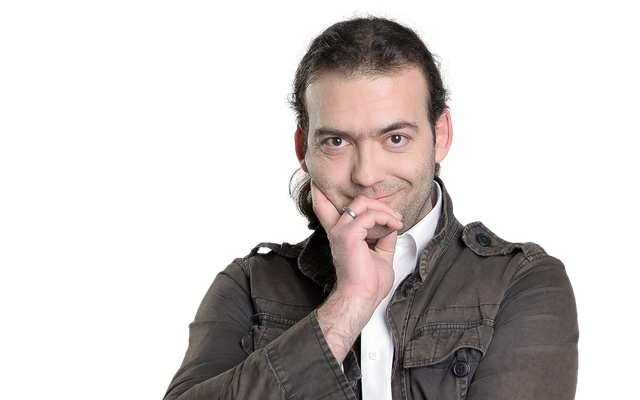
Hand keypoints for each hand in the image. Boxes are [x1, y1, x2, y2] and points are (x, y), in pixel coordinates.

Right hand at [310, 180, 402, 305]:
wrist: (361, 297)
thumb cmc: (367, 283)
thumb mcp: (379, 255)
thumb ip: (383, 239)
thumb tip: (392, 227)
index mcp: (340, 234)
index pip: (323, 206)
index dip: (321, 191)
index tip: (321, 181)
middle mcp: (337, 230)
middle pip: (354, 200)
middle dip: (378, 202)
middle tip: (395, 215)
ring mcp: (342, 231)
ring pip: (363, 203)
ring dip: (386, 210)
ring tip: (397, 221)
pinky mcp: (350, 235)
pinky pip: (370, 215)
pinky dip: (386, 217)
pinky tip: (395, 226)